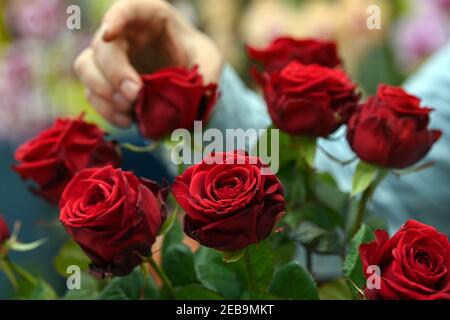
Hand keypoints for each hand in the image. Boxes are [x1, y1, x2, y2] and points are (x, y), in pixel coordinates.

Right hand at [74, 0, 222, 127]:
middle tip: (135, 95)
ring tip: (131, 110)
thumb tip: (200, 96)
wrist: (184, 73)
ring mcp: (109, 58)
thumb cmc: (194, 56)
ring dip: (105, 93)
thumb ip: (208, 72)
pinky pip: (92, 94)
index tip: (109, 33)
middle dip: (114, 73)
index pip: (126, 9)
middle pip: (101, 46)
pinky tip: (128, 120)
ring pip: (86, 68)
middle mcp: (123, 34)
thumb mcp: (209, 59)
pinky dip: (107, 110)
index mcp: (148, 16)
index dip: (115, 19)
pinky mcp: (104, 82)